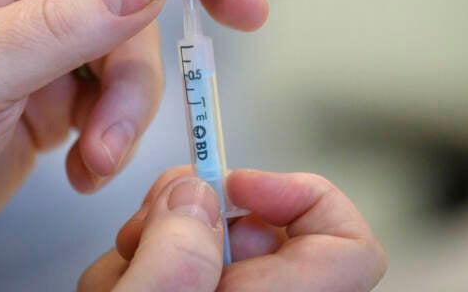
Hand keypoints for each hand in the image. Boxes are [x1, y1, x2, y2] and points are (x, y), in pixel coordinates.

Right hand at [79, 167, 386, 290]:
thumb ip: (176, 251)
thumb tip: (195, 198)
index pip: (349, 249)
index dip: (300, 197)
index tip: (236, 186)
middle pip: (263, 238)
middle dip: (197, 216)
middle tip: (151, 221)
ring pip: (207, 249)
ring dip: (154, 243)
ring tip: (123, 269)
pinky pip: (177, 270)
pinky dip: (141, 267)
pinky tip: (118, 288)